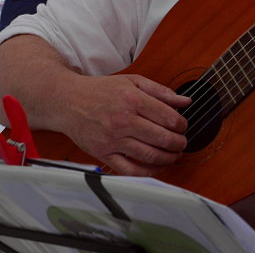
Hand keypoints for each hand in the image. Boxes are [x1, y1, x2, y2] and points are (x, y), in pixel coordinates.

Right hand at [58, 73, 190, 175]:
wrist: (68, 101)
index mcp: (133, 100)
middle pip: (162, 138)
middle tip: (182, 143)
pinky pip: (129, 170)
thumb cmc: (101, 90)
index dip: (182, 125)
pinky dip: (147, 172)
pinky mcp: (103, 154)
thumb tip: (186, 101)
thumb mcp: (133, 81)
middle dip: (179, 143)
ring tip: (174, 155)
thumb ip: (161, 91)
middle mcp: (124, 120)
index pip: (168, 118)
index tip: (183, 127)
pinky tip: (156, 168)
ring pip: (149, 155)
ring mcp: (113, 139)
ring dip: (168, 158)